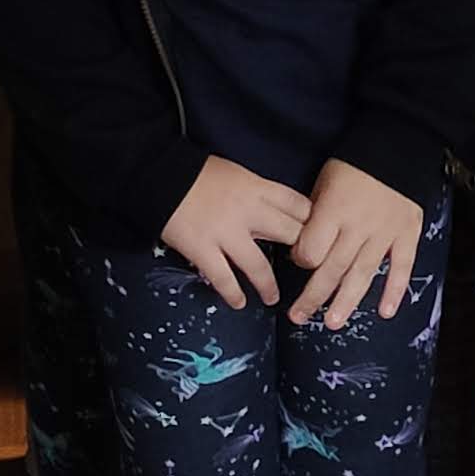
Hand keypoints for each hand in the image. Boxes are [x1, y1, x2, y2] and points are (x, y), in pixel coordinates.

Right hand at [162, 156, 308, 309]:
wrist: (160, 176)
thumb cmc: (198, 172)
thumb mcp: (237, 173)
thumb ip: (258, 192)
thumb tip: (275, 212)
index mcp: (258, 187)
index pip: (298, 205)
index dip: (311, 222)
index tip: (314, 236)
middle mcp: (248, 211)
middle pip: (288, 235)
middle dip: (299, 252)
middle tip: (299, 268)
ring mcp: (226, 234)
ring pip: (258, 266)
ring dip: (268, 286)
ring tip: (272, 298)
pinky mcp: (204, 251)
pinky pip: (224, 279)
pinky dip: (234, 294)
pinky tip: (239, 303)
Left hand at [286, 160, 425, 323]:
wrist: (396, 148)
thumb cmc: (352, 165)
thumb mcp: (323, 183)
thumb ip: (314, 216)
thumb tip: (302, 249)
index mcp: (333, 211)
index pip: (311, 250)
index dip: (300, 260)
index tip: (298, 261)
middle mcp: (358, 227)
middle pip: (332, 269)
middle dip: (313, 296)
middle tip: (298, 317)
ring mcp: (384, 233)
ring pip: (363, 274)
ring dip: (347, 301)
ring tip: (333, 323)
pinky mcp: (407, 234)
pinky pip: (401, 267)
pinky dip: (394, 291)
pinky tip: (385, 312)